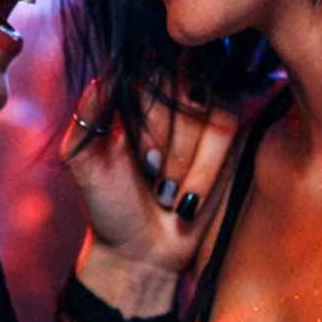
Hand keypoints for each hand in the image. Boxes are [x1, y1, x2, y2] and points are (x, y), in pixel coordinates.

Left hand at [61, 79, 241, 315]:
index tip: (142, 157)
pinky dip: (208, 171)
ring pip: (220, 113)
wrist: (143, 251)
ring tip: (167, 192)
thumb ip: (87, 115)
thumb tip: (102, 75)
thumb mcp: (85, 160)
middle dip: (174, 145)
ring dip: (192, 163)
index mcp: (139, 93)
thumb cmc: (110, 204)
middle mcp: (177, 97)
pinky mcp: (237, 140)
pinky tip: (188, 198)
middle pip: (192, 88)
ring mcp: (211, 116)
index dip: (155, 119)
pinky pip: (236, 134)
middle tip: (153, 175)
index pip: (159, 70)